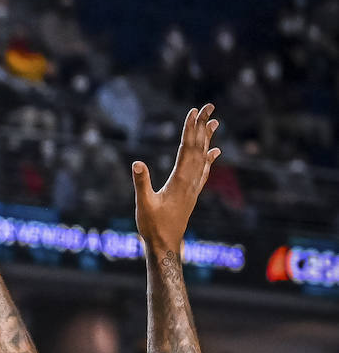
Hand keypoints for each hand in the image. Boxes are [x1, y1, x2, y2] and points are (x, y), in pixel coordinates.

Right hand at [132, 104, 219, 252]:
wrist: (166, 245)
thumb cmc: (152, 226)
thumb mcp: (143, 204)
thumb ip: (141, 183)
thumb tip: (137, 163)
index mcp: (179, 181)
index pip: (187, 149)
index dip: (190, 129)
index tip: (194, 111)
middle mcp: (190, 182)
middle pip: (199, 148)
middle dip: (202, 126)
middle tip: (208, 106)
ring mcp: (193, 188)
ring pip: (204, 158)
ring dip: (208, 139)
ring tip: (215, 122)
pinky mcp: (192, 194)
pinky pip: (204, 171)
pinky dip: (210, 159)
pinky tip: (216, 152)